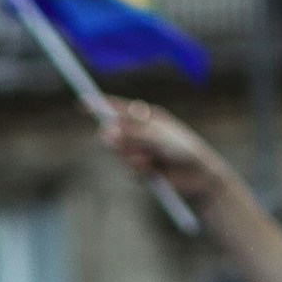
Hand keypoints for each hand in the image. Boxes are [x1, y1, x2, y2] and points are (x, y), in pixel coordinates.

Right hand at [101, 98, 231, 208]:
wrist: (199, 178)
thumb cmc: (184, 150)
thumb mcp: (157, 137)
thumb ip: (131, 135)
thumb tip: (105, 133)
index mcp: (148, 117)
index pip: (119, 108)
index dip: (100, 105)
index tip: (82, 103)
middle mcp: (143, 133)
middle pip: (114, 133)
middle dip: (116, 140)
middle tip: (118, 143)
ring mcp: (142, 152)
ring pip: (121, 154)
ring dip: (131, 158)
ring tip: (150, 161)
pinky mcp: (143, 171)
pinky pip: (130, 171)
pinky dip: (139, 172)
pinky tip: (154, 172)